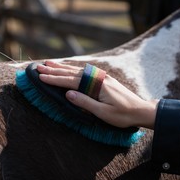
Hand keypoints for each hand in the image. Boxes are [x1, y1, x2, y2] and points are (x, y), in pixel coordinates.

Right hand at [37, 61, 158, 128]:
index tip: (41, 76)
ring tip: (49, 63)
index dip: (55, 79)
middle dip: (55, 70)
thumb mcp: (103, 113)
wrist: (141, 110)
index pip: (71, 81)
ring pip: (78, 70)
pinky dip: (73, 69)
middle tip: (38, 67)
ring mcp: (102, 77)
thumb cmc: (123, 115)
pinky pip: (85, 72)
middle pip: (72, 72)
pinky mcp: (104, 80)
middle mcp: (99, 78)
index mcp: (97, 85)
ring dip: (62, 67)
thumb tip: (68, 93)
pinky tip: (68, 68)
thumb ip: (85, 103)